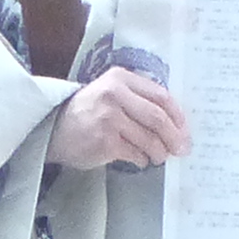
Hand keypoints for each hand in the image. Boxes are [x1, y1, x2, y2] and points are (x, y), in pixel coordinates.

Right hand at [53, 67, 188, 170]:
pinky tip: (141, 160)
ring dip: (159, 151)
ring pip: (149, 138)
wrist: (52, 128)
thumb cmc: (89, 111)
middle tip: (182, 149)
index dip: (178, 116)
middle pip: (158, 118)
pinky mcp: (104, 141)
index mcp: (120, 78)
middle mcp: (114, 94)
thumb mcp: (111, 93)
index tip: (185, 130)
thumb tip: (176, 123)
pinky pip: (135, 153)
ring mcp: (109, 118)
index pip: (161, 96)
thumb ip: (139, 99)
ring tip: (160, 157)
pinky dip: (142, 159)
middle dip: (175, 136)